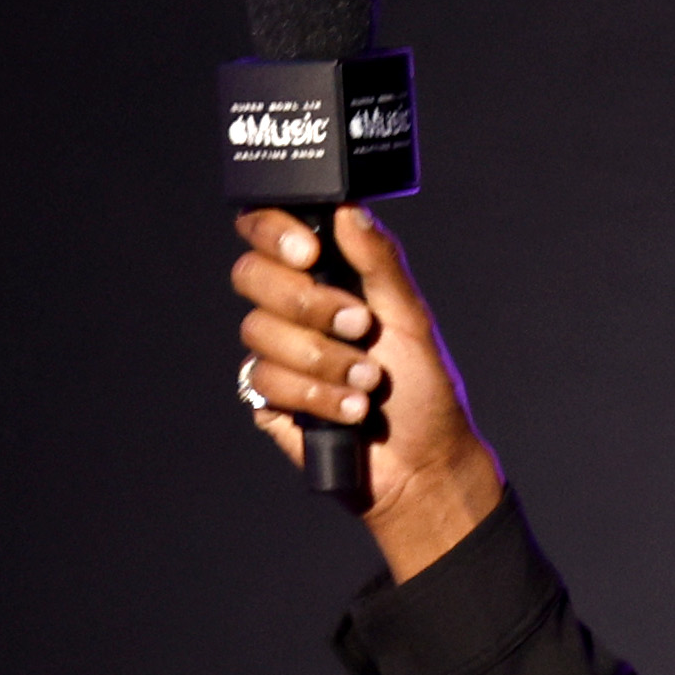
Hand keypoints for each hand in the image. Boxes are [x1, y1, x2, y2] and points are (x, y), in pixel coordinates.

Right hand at [231, 204, 505, 579]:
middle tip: (359, 327)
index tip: (309, 254)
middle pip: (251, 276)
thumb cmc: (423, 390)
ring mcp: (278, 352)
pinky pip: (263, 380)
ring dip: (323, 360)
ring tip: (368, 381)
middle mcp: (296, 308)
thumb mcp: (412, 318)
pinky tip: (350, 410)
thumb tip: (348, 210)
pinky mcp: (268, 398)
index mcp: (327, 275)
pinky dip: (316, 396)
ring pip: (259, 332)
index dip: (273, 233)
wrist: (422, 464)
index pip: (269, 231)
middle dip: (308, 305)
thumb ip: (379, 262)